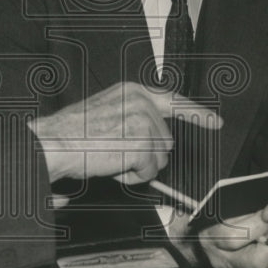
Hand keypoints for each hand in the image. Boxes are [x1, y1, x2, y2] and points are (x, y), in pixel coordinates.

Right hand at [30, 82, 221, 185]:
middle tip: (116, 154)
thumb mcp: (106, 113)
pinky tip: (113, 166)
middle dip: (146, 154)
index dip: (197, 113)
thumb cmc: (70, 133)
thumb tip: (151, 140)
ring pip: (160, 157)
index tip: (214, 121)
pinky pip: (151, 171)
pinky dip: (133, 176)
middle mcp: (140, 101)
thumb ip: (132, 118)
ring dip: (138, 166)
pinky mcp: (142, 142)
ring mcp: (143, 121)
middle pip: (165, 139)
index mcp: (131, 90)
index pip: (173, 100)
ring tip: (111, 159)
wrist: (53, 144)